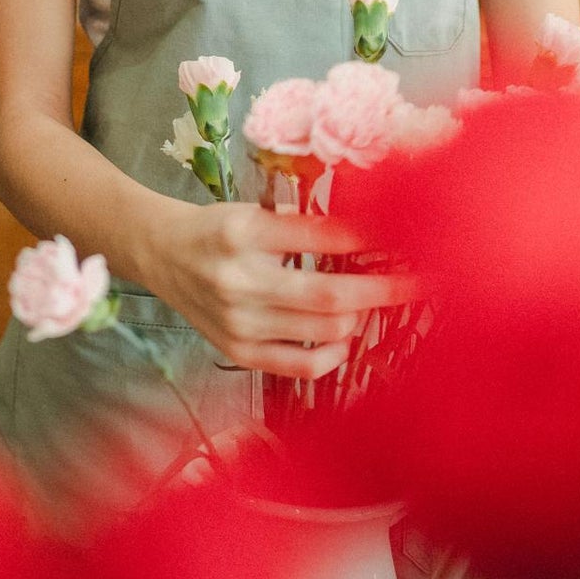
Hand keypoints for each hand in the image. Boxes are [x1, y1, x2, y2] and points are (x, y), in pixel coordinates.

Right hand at [144, 200, 417, 380]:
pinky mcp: (238, 352)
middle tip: (418, 280)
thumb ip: (304, 226)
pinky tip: (346, 336)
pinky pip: (302, 366)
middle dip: (384, 289)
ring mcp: (239, 323)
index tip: (406, 238)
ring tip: (372, 300)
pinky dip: (334, 354)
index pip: (322, 237)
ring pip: (324, 332)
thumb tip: (371, 233)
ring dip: (361, 316)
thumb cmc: (216, 229)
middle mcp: (240, 280)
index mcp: (245, 233)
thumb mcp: (254, 211)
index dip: (370, 240)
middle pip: (331, 295)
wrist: (161, 253)